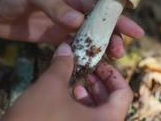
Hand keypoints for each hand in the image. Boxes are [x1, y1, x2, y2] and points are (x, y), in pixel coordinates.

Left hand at [0, 0, 143, 58]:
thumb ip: (55, 6)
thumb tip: (79, 21)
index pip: (100, 8)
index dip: (118, 19)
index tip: (134, 31)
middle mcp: (71, 11)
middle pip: (99, 25)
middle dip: (112, 38)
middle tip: (120, 53)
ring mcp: (63, 26)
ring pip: (88, 38)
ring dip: (100, 48)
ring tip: (110, 60)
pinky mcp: (54, 39)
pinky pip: (73, 48)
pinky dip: (83, 55)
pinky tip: (90, 64)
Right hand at [3, 43, 132, 120]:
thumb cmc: (36, 118)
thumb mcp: (50, 87)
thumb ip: (63, 65)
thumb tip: (66, 48)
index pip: (124, 94)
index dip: (112, 75)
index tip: (98, 64)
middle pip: (113, 104)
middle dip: (100, 84)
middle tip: (87, 69)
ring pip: (99, 115)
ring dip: (89, 95)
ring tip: (75, 82)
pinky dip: (80, 108)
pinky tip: (67, 97)